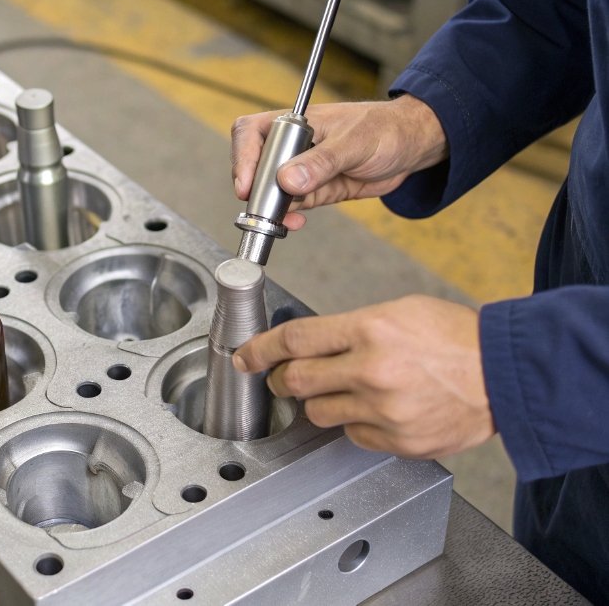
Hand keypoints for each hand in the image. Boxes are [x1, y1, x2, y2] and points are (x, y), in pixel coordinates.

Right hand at [229, 96, 448, 230]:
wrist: (411, 147)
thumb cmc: (386, 129)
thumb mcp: (355, 143)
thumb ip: (321, 162)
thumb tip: (288, 180)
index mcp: (294, 123)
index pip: (251, 134)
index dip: (242, 159)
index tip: (246, 186)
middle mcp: (291, 146)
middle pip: (254, 167)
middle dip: (257, 192)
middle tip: (267, 210)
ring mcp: (300, 169)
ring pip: (269, 192)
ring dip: (272, 210)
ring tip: (285, 221)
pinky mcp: (312, 189)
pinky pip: (290, 206)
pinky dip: (288, 217)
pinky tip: (295, 223)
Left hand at [232, 295, 493, 458]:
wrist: (506, 374)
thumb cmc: (457, 338)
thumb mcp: (398, 311)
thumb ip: (352, 329)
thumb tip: (310, 345)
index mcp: (370, 330)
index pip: (295, 340)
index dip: (261, 349)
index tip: (246, 356)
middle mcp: (372, 371)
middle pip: (297, 381)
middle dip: (282, 379)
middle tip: (283, 377)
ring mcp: (384, 410)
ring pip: (319, 413)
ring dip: (320, 402)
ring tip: (344, 390)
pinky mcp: (398, 441)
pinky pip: (353, 436)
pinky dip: (356, 424)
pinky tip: (376, 410)